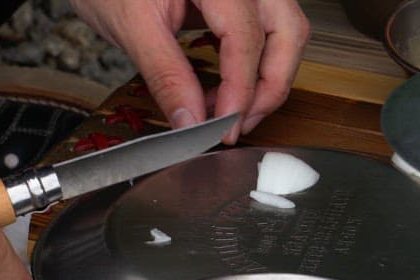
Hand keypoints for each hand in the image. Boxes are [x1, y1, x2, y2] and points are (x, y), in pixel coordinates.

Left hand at [69, 0, 309, 143]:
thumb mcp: (132, 26)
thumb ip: (166, 76)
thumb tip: (192, 122)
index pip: (245, 37)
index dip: (240, 90)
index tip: (225, 127)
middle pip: (287, 33)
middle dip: (269, 87)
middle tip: (239, 125)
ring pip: (287, 33)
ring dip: (269, 79)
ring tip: (233, 112)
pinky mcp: (242, 0)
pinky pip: (268, 33)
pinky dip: (255, 67)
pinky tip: (227, 91)